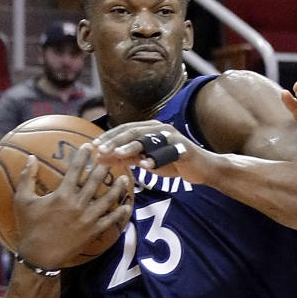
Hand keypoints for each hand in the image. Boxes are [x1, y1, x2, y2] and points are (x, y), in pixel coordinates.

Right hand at [10, 147, 131, 269]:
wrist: (39, 255)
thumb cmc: (29, 226)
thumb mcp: (22, 200)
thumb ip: (26, 177)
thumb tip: (30, 158)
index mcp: (62, 194)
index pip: (75, 170)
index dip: (82, 156)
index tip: (89, 146)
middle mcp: (78, 204)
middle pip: (95, 181)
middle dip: (103, 167)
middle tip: (111, 157)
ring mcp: (87, 219)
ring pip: (107, 200)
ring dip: (116, 188)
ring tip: (123, 178)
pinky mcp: (92, 232)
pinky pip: (109, 221)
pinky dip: (119, 214)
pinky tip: (126, 207)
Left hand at [91, 120, 212, 184]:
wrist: (203, 168)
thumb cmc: (172, 163)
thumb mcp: (145, 160)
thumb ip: (125, 158)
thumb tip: (99, 158)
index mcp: (149, 129)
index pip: (124, 129)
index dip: (108, 137)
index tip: (93, 147)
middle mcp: (160, 129)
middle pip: (133, 132)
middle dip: (115, 141)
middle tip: (101, 150)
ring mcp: (173, 138)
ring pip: (149, 140)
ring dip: (132, 146)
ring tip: (118, 154)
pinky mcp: (183, 149)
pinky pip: (168, 153)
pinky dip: (156, 159)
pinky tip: (145, 165)